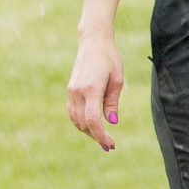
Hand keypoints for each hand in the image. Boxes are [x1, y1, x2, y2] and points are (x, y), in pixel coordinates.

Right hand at [67, 31, 124, 150]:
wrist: (93, 42)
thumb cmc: (110, 59)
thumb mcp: (118, 80)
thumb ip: (112, 102)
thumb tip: (112, 122)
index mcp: (91, 89)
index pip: (92, 120)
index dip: (100, 135)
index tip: (110, 144)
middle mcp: (77, 92)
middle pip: (83, 123)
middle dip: (96, 136)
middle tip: (110, 145)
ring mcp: (71, 91)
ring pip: (76, 120)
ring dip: (88, 131)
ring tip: (102, 138)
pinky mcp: (70, 90)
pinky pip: (72, 112)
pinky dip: (81, 122)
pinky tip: (92, 126)